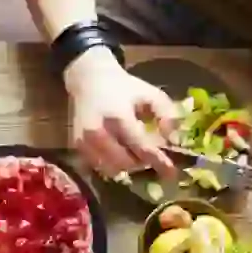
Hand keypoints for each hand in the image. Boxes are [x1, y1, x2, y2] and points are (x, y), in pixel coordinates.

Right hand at [65, 49, 178, 179]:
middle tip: (151, 158)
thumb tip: (174, 140)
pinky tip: (119, 155)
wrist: (89, 80)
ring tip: (136, 157)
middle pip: (125, 162)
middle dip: (142, 163)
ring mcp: (85, 141)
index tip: (171, 172)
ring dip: (127, 167)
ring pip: (110, 168)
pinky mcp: (77, 146)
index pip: (141, 147)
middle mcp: (99, 132)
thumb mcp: (150, 94)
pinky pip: (98, 166)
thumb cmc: (123, 87)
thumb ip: (166, 115)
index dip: (157, 161)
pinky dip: (111, 165)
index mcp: (119, 117)